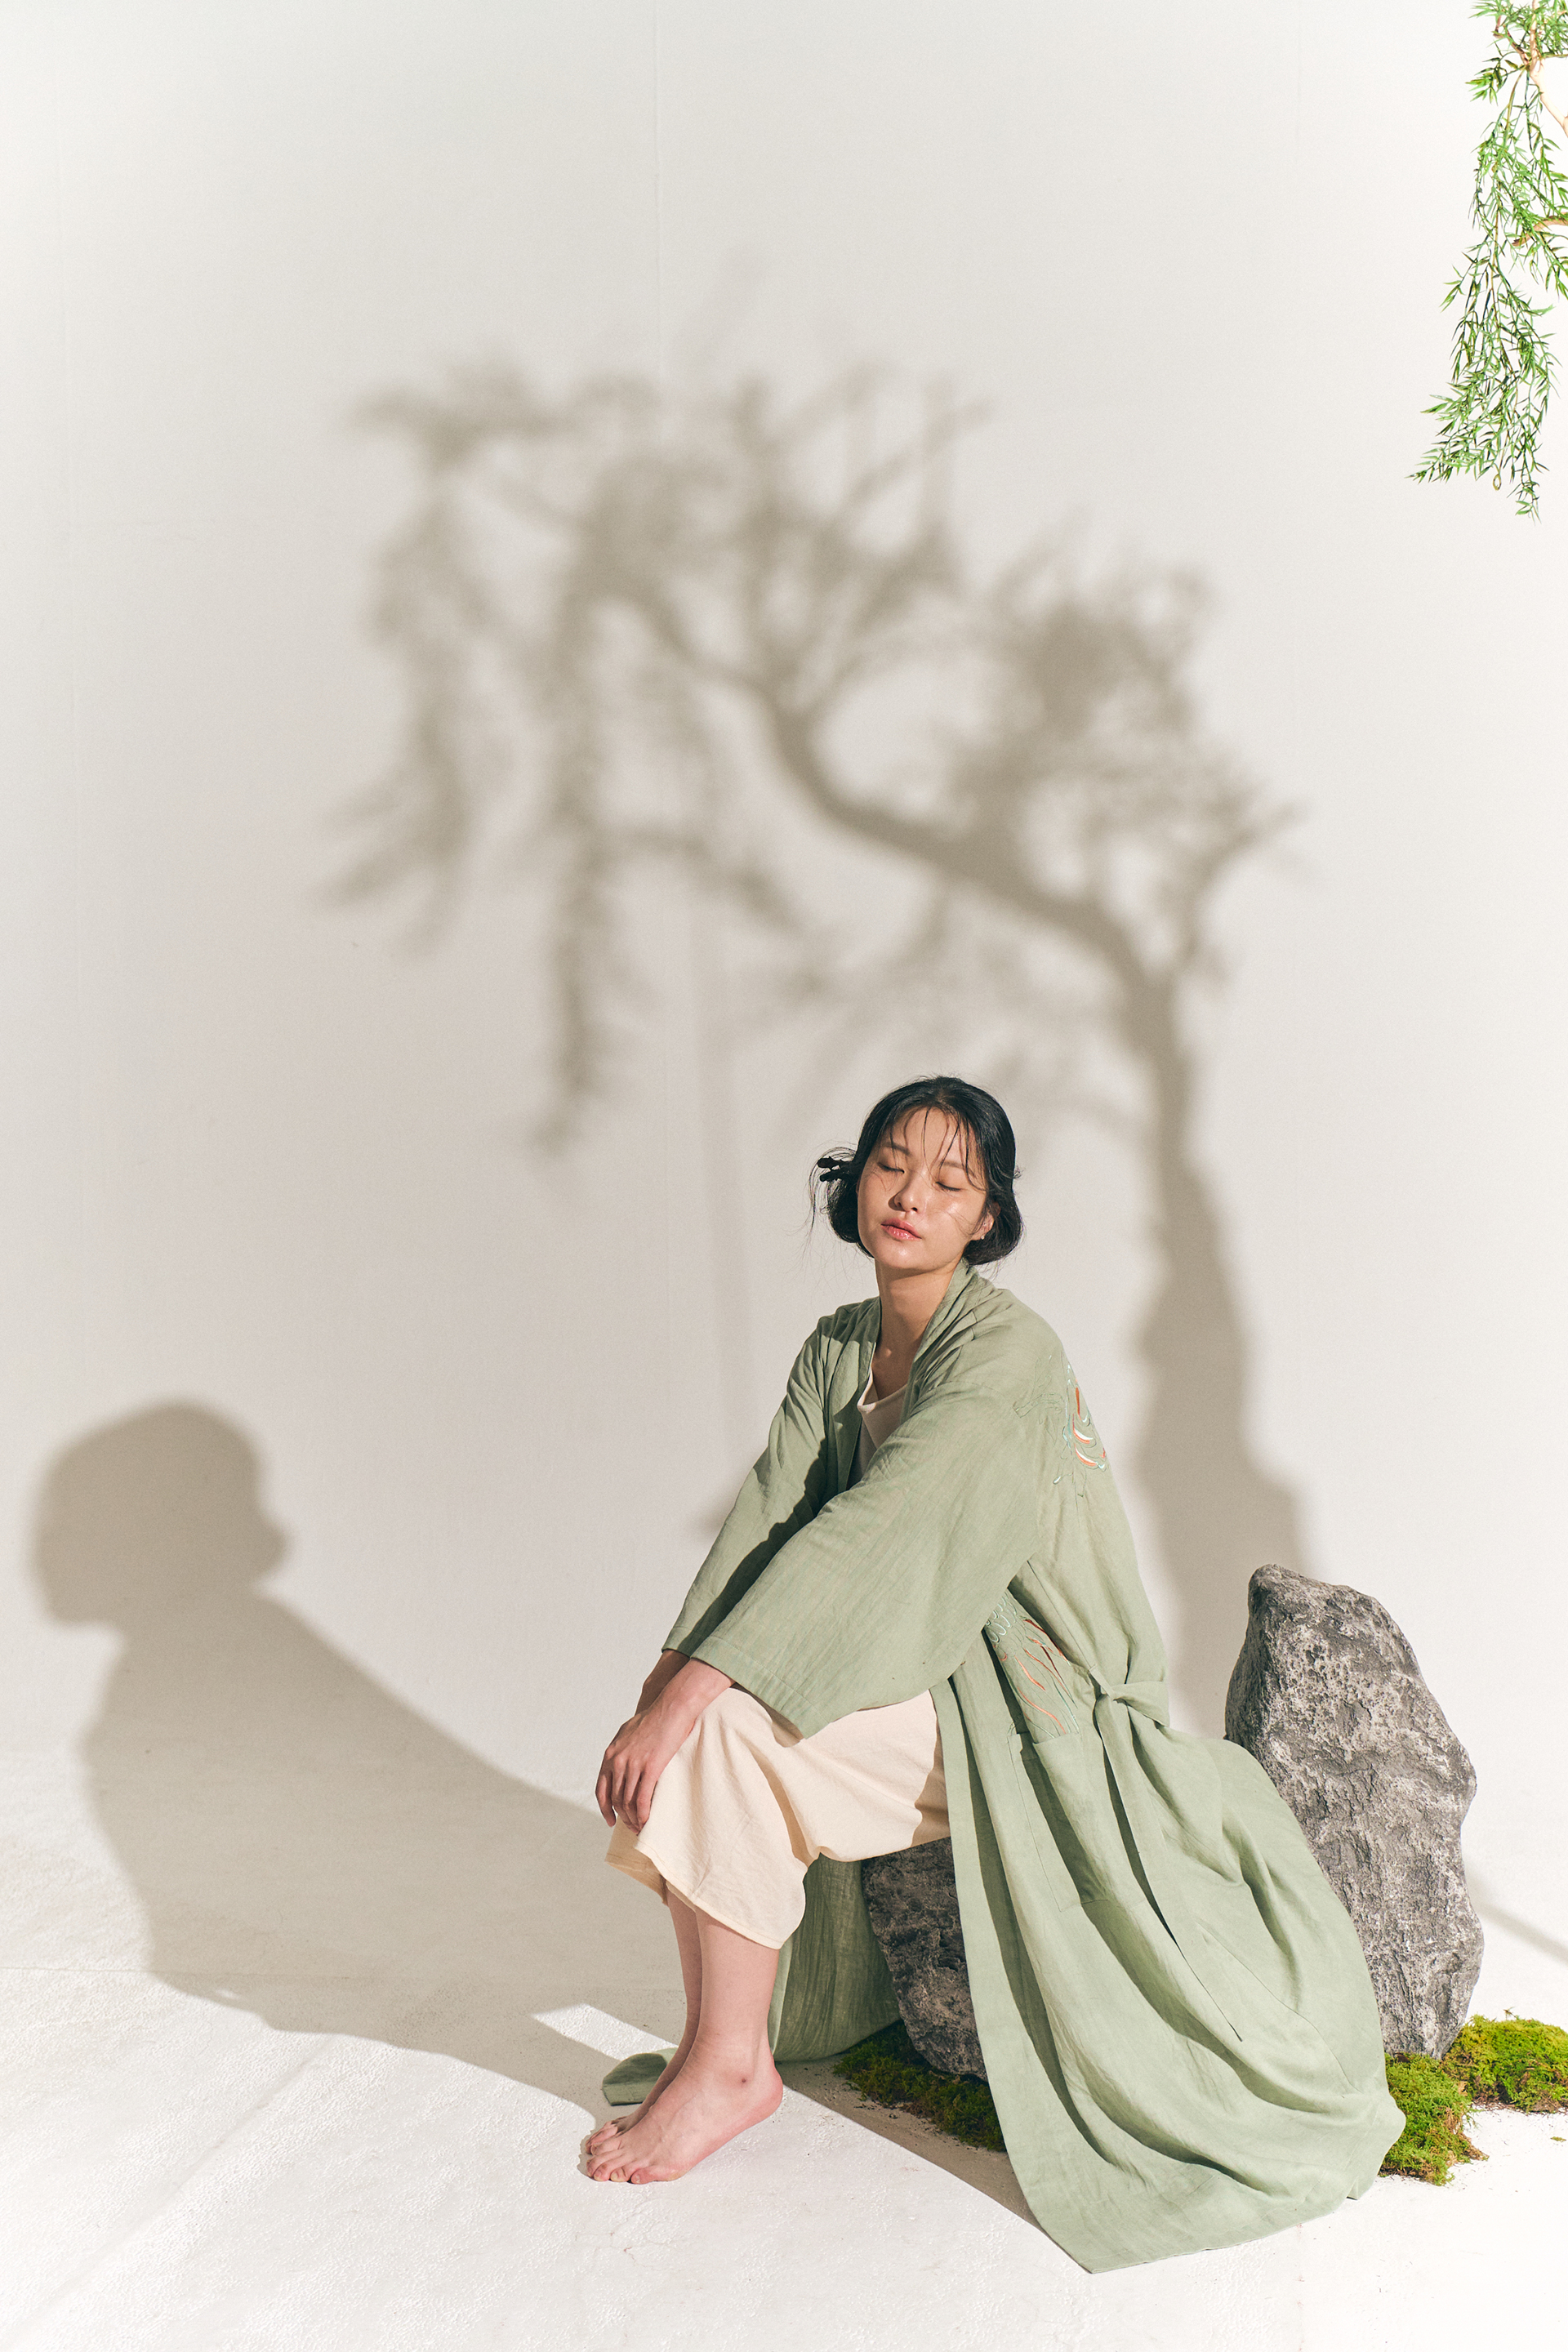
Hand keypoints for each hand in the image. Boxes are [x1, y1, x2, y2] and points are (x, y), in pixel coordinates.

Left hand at [596, 1659, 731, 1831]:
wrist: (671, 1708)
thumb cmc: (654, 1718)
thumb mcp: (628, 1732)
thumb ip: (621, 1748)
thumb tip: (619, 1760)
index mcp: (610, 1754)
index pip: (601, 1789)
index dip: (605, 1808)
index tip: (611, 1820)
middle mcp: (617, 1761)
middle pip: (616, 1798)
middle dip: (623, 1817)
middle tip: (631, 1827)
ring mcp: (633, 1765)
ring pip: (628, 1801)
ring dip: (633, 1819)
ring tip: (640, 1828)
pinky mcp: (650, 1767)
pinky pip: (643, 1798)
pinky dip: (643, 1814)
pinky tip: (647, 1822)